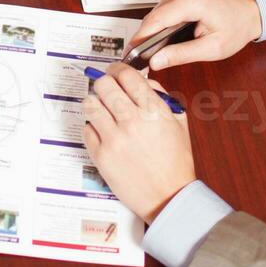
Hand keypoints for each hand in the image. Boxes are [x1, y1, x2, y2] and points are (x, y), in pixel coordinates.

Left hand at [82, 63, 194, 221]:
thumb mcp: (179, 123)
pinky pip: (86, 129)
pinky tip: (102, 132)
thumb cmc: (176, 163)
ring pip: (90, 104)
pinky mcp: (102, 156)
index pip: (127, 75)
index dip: (119, 69)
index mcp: (154, 111)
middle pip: (104, 85)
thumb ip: (161, 97)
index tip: (116, 72)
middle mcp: (132, 121)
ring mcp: (115, 139)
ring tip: (100, 109)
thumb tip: (142, 81)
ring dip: (94, 103)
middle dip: (104, 83)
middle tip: (106, 89)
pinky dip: (92, 127)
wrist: (170, 197)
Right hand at [133, 0, 261, 70]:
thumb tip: (156, 61)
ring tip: (150, 50)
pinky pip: (163, 7)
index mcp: (193, 1)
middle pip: (153, 16)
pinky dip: (160, 22)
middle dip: (144, 37)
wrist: (251, 10)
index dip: (140, 39)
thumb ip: (181, 55)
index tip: (129, 55)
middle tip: (139, 59)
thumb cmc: (236, 27)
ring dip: (152, 30)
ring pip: (156, 11)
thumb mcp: (212, 48)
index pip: (156, 20)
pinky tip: (162, 37)